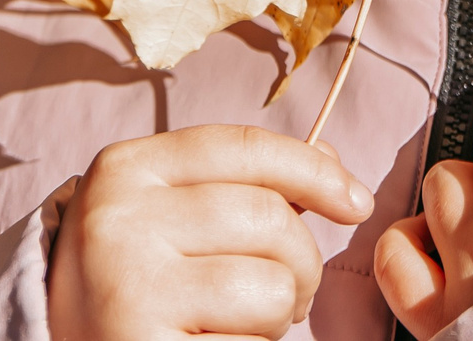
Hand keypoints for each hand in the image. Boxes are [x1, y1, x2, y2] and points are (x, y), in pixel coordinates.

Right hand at [49, 124, 375, 340]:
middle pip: (270, 219)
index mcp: (124, 170)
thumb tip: (328, 157)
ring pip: (271, 287)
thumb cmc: (131, 279)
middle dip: (301, 262)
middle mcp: (118, 221)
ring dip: (279, 315)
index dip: (314, 170)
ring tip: (241, 324)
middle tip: (286, 294)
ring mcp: (129, 289)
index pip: (242, 148)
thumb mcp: (167, 213)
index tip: (354, 200)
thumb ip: (240, 181)